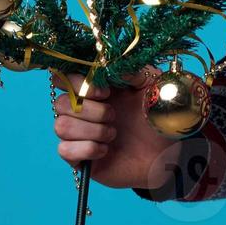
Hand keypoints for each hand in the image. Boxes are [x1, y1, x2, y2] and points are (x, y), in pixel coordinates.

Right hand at [52, 69, 173, 190]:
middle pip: (59, 103)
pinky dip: (88, 148)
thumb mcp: (150, 85)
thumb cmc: (157, 115)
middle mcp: (82, 110)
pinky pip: (64, 150)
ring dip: (92, 130)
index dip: (78, 83)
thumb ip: (131, 70)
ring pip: (61, 126)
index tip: (105, 92)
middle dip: (90, 110)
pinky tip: (106, 149)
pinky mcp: (79, 158)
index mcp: (95, 88)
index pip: (63, 78)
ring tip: (113, 133)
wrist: (166, 150)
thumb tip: (109, 66)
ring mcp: (78, 134)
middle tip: (114, 115)